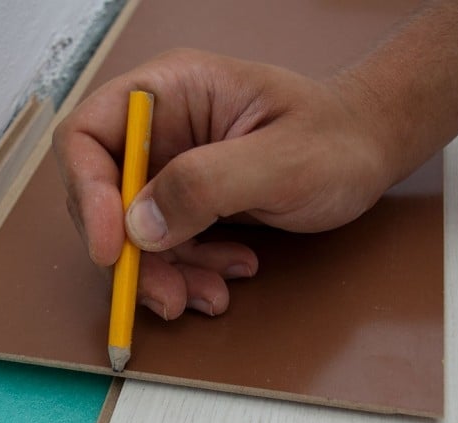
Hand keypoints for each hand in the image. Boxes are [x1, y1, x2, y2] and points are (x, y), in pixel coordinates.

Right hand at [53, 48, 397, 318]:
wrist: (370, 151)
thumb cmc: (336, 137)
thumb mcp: (281, 161)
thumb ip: (208, 185)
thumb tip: (140, 225)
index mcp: (170, 92)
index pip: (89, 136)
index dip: (88, 193)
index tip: (111, 247)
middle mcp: (159, 129)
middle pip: (102, 196)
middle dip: (128, 254)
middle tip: (165, 295)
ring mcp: (171, 168)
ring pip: (133, 234)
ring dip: (162, 274)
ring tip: (210, 295)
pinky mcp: (188, 204)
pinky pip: (166, 248)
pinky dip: (189, 272)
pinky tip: (229, 275)